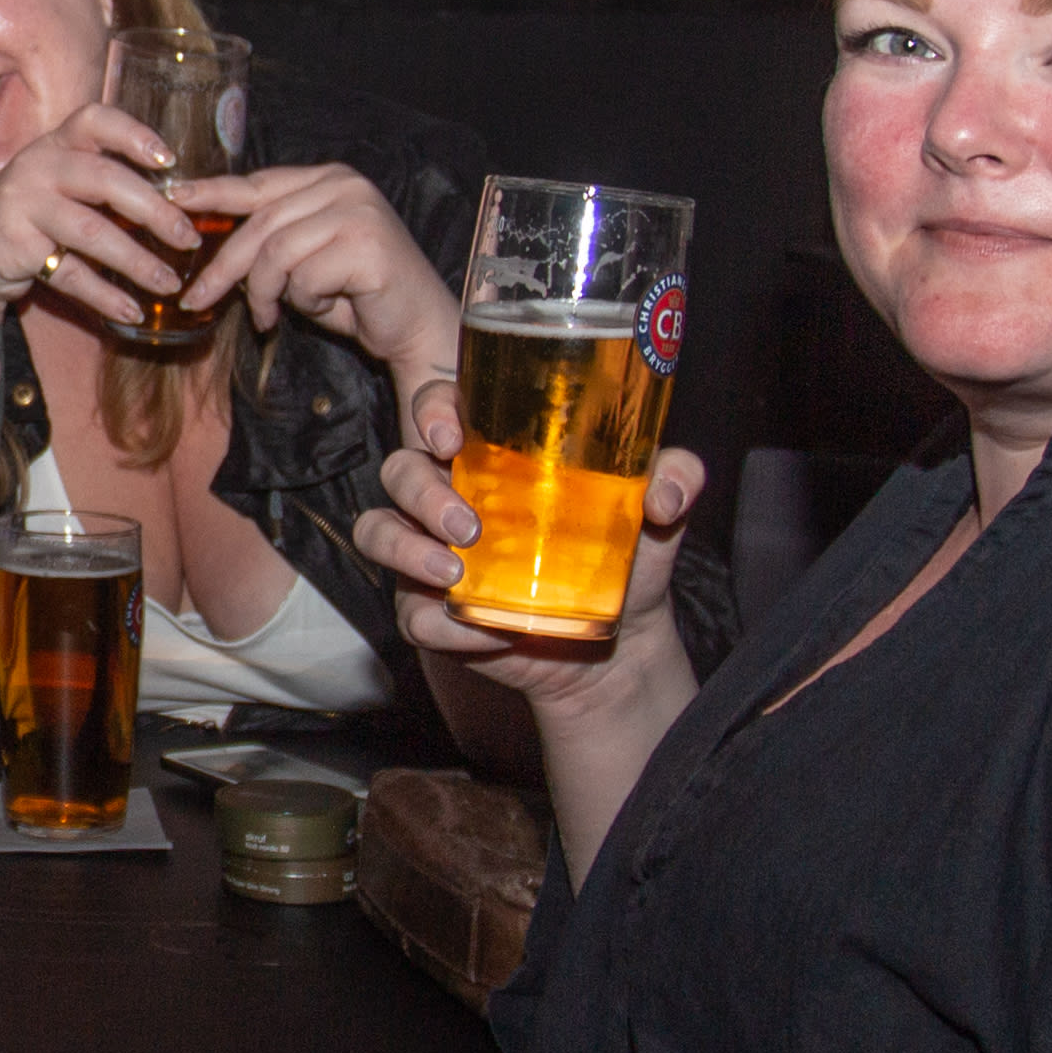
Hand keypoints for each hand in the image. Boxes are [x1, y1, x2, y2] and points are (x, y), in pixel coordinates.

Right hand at [0, 100, 204, 337]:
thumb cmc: (29, 216)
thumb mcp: (57, 184)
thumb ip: (103, 182)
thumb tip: (178, 200)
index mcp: (54, 144)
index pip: (95, 120)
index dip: (135, 135)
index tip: (171, 162)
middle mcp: (37, 167)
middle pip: (105, 179)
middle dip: (155, 211)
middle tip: (188, 239)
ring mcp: (22, 206)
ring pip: (92, 231)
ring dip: (138, 261)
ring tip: (170, 284)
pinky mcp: (16, 248)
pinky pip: (71, 274)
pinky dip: (105, 295)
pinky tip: (132, 310)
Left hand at [165, 162, 462, 375]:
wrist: (418, 326)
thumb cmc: (357, 296)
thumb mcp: (303, 260)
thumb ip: (269, 240)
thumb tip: (204, 237)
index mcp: (328, 179)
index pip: (257, 183)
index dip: (212, 193)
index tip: (172, 200)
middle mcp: (345, 185)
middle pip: (260, 222)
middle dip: (224, 266)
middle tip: (198, 299)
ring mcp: (358, 211)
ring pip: (276, 252)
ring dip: (265, 293)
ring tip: (272, 316)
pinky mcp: (366, 244)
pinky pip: (304, 277)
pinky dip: (303, 302)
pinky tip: (323, 309)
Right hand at [355, 374, 704, 719]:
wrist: (614, 642)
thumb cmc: (622, 559)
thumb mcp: (655, 514)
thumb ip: (674, 479)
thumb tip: (667, 489)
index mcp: (491, 455)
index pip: (438, 410)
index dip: (431, 412)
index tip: (451, 435)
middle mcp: (450, 495)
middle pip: (398, 469)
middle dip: (420, 492)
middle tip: (469, 525)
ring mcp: (431, 552)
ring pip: (378, 532)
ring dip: (404, 549)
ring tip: (453, 571)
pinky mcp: (429, 611)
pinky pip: (407, 613)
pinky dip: (436, 622)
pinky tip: (480, 629)